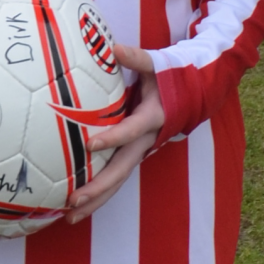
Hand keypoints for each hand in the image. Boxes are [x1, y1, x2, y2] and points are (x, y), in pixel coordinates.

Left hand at [66, 42, 164, 222]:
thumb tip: (114, 48)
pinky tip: (78, 208)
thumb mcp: (157, 65)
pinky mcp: (135, 155)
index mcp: (152, 118)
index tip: (90, 144)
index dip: (113, 138)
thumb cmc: (171, 76)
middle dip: (99, 188)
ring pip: (119, 181)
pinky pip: (117, 178)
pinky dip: (100, 194)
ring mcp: (141, 151)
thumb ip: (137, 58)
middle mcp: (146, 141)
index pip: (130, 131)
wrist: (193, 94)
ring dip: (97, 200)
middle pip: (121, 169)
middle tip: (73, 200)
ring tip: (70, 216)